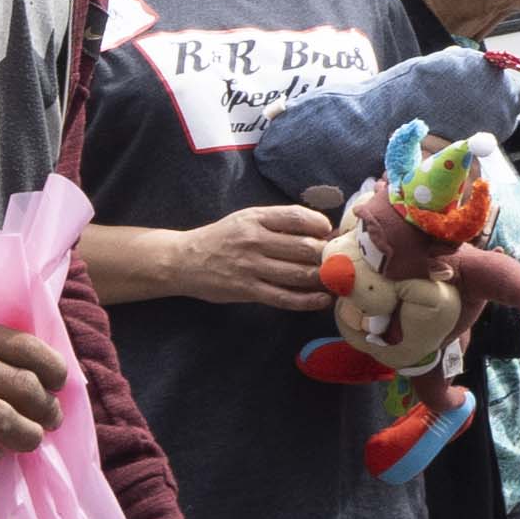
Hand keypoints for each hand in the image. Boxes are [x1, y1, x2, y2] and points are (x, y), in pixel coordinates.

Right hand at [185, 204, 335, 310]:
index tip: (329, 233)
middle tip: (336, 260)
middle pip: (304, 247)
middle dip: (326, 255)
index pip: (298, 217)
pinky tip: (322, 300)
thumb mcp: (246, 219)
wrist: (184, 261)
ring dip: (322, 278)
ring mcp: (251, 267)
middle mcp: (254, 240)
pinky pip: (285, 297)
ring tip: (334, 279)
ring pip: (299, 273)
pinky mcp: (248, 290)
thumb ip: (279, 222)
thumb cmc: (221, 238)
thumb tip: (322, 229)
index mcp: (255, 218)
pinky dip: (308, 301)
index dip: (321, 225)